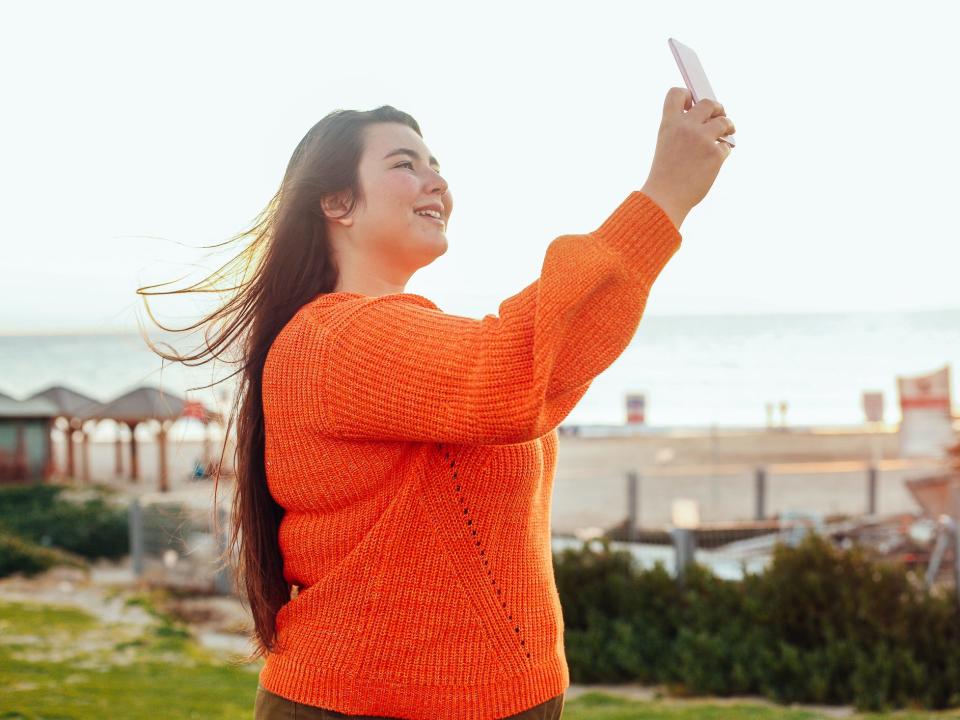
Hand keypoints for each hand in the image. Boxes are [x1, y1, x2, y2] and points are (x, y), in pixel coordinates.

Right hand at [640, 87, 735, 228]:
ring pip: (723, 121)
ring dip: (728, 126)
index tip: (692, 101)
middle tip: (720, 114)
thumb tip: (709, 118)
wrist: (665, 198)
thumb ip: (682, 130)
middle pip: (708, 103)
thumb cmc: (665, 175)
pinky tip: (714, 161)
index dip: (687, 94)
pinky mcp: (715, 153)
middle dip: (717, 108)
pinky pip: (726, 146)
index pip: (677, 94)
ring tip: (728, 131)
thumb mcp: (666, 145)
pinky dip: (722, 152)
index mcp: (670, 124)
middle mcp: (686, 127)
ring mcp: (702, 138)